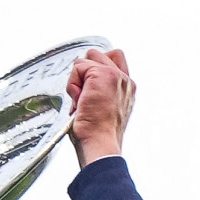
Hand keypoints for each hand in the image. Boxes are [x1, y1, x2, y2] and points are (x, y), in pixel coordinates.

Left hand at [63, 46, 133, 162]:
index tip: (87, 90)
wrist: (100, 145)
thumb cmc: (97, 137)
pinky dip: (73, 85)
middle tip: (83, 97)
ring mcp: (114, 75)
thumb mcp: (101, 111)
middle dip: (85, 72)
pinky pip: (78, 67)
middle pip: (98, 55)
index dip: (95, 70)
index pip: (114, 61)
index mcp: (127, 89)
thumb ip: (97, 94)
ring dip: (77, 80)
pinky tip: (79, 101)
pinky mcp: (102, 74)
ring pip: (87, 59)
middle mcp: (124, 80)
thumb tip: (81, 88)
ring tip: (81, 101)